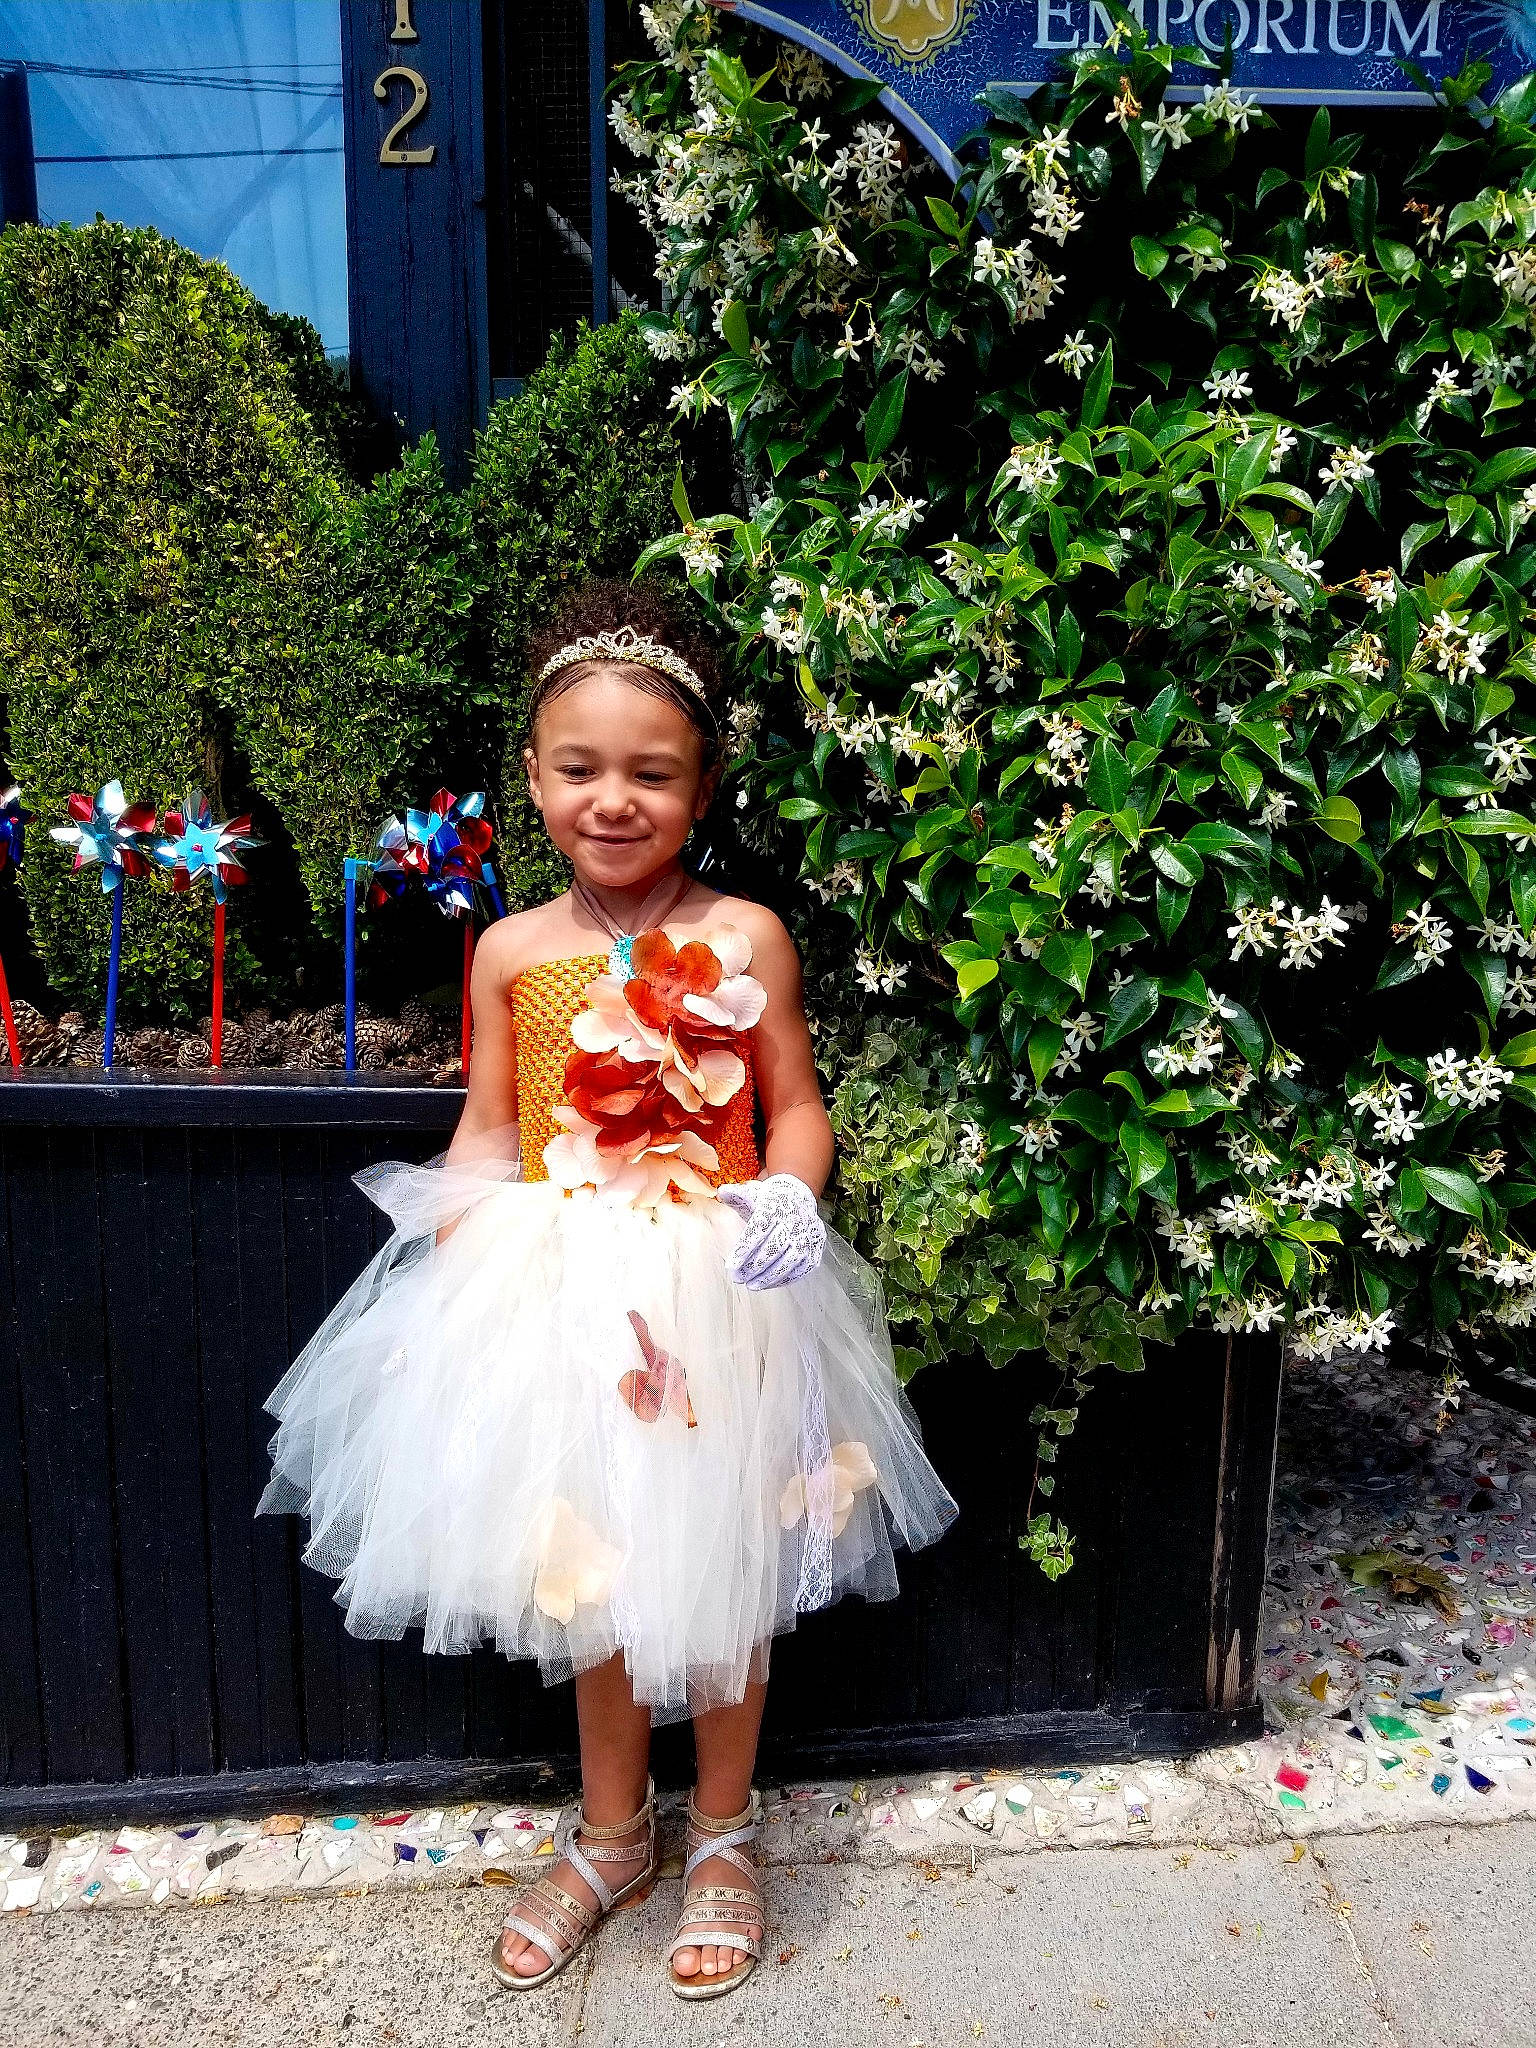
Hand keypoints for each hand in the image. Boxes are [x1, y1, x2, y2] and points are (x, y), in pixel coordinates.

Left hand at [717, 1173, 826, 1290]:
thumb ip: (735, 1194)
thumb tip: (722, 1192)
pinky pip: (802, 1268)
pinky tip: (770, 1283)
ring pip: (789, 1261)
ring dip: (769, 1277)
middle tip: (738, 1278)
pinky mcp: (815, 1248)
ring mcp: (807, 1236)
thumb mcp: (752, 1193)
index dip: (744, 1251)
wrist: (798, 1197)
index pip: (758, 1231)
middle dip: (753, 1267)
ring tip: (752, 1285)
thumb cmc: (770, 1201)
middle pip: (772, 1249)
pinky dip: (785, 1278)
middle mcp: (793, 1221)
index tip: (731, 1267)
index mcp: (775, 1207)